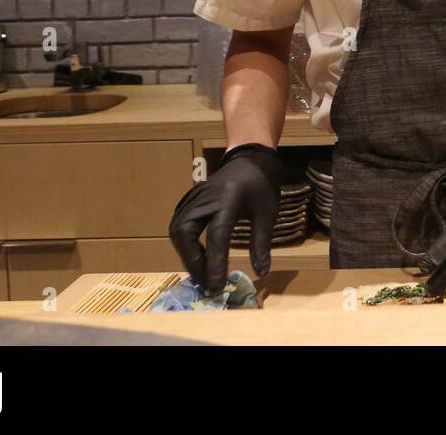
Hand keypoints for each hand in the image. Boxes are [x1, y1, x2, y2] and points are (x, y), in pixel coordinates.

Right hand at [169, 143, 283, 292]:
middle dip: (193, 261)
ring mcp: (194, 198)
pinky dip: (184, 244)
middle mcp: (205, 198)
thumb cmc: (261, 186)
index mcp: (227, 200)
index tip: (216, 285)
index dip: (214, 263)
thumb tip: (262, 273)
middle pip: (186, 233)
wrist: (250, 159)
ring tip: (203, 273)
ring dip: (187, 254)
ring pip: (178, 230)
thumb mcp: (267, 215)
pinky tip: (197, 256)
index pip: (216, 236)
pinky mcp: (189, 200)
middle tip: (207, 282)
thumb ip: (261, 244)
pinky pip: (179, 224)